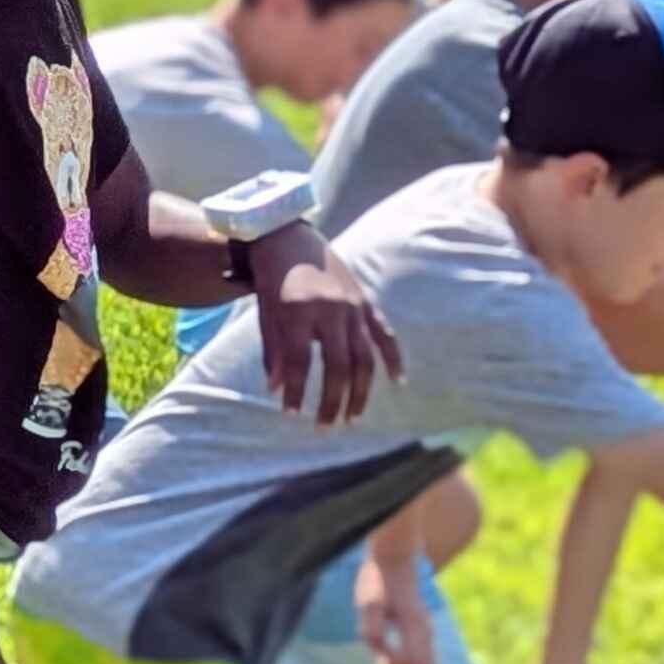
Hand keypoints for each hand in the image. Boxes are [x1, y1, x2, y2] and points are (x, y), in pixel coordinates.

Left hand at [251, 223, 392, 421]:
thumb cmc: (272, 278)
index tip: (291, 414)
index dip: (296, 390)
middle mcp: (330, 309)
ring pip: (364, 356)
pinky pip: (385, 334)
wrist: (289, 236)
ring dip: (361, 390)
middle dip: (331, 400)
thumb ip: (273, 351)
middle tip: (325, 427)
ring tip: (352, 417)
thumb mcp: (265, 312)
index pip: (299, 361)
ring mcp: (353, 306)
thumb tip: (276, 389)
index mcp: (299, 310)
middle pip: (337, 365)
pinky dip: (394, 358)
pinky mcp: (365, 302)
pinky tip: (398, 382)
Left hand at [356, 563, 439, 663]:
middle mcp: (426, 632)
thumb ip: (374, 633)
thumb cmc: (378, 581)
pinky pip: (423, 658)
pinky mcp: (421, 629)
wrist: (393, 559)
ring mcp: (426, 630)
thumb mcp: (368, 605)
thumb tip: (386, 659)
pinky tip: (388, 663)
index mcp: (415, 628)